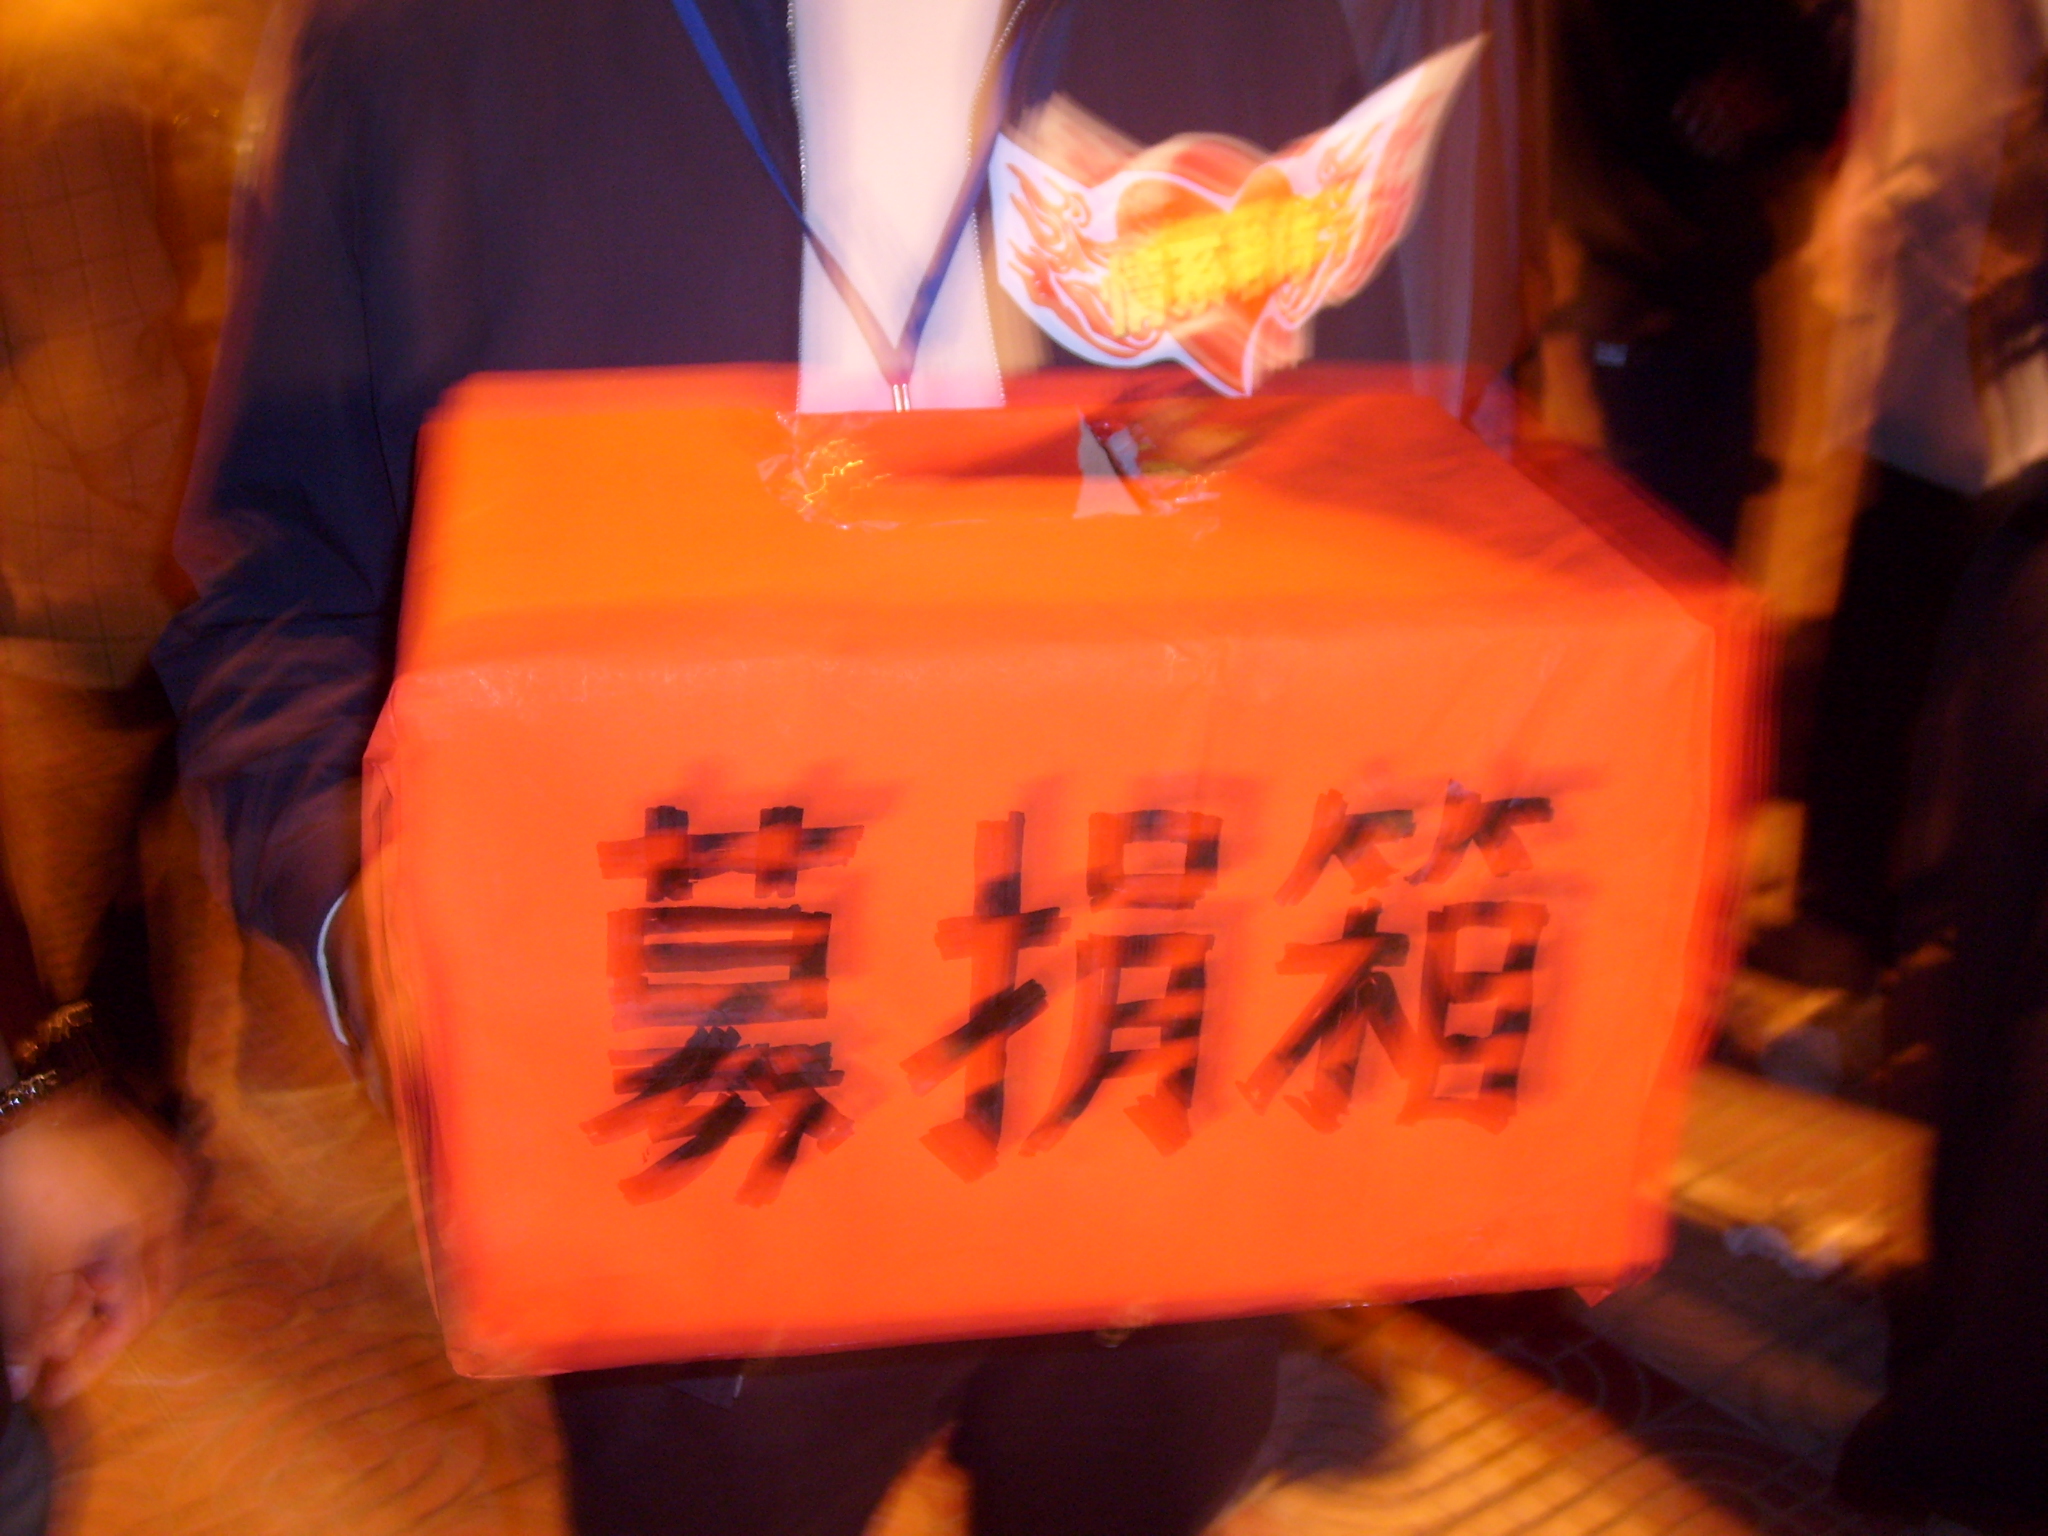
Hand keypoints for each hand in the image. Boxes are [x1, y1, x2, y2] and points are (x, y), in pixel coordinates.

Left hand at [0, 1087, 189, 1404]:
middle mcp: (174, 1207)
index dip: (91, 1359)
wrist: (40, 1084)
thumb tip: (23, 1383)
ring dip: (110, 1286)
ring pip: (148, 1251)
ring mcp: (165, 1176)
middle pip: (149, 1286)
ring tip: (65, 1308)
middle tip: (61, 1354)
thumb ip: (29, 1324)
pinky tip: (86, 1255)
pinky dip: (115, 1247)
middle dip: (104, 1324)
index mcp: (153, 1233)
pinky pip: (144, 1217)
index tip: (51, 1392)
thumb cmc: (35, 1171)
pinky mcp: (146, 1154)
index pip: (132, 1315)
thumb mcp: (23, 1256)